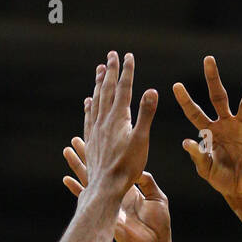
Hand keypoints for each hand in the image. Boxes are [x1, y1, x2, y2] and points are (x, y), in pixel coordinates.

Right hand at [64, 134, 170, 241]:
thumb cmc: (158, 225)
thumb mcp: (157, 197)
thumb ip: (147, 182)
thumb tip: (140, 170)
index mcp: (127, 188)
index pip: (114, 167)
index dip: (107, 154)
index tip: (100, 140)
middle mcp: (115, 193)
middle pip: (98, 170)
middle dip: (87, 155)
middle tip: (76, 139)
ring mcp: (107, 203)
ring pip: (89, 180)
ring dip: (78, 166)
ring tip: (67, 151)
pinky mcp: (102, 212)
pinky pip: (86, 199)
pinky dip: (76, 189)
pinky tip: (66, 179)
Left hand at [83, 51, 157, 196]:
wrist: (105, 186)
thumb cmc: (127, 166)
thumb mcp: (141, 140)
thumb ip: (146, 114)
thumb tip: (152, 90)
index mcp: (118, 118)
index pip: (124, 88)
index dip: (127, 71)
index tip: (128, 56)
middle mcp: (104, 120)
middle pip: (107, 90)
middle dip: (111, 71)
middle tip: (111, 55)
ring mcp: (96, 130)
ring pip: (96, 101)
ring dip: (99, 84)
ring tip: (100, 71)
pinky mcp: (91, 141)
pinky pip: (89, 117)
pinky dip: (89, 106)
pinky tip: (88, 102)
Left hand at [173, 56, 241, 207]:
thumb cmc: (222, 179)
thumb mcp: (206, 170)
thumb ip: (198, 156)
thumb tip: (186, 142)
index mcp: (210, 131)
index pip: (195, 113)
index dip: (186, 100)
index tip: (176, 85)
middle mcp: (226, 123)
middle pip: (219, 97)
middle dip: (213, 79)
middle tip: (208, 59)